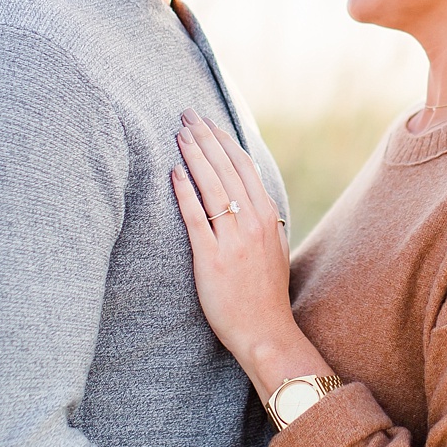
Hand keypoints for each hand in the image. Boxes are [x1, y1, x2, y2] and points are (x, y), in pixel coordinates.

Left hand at [170, 110, 305, 387]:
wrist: (265, 331)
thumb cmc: (265, 293)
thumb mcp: (272, 247)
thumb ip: (261, 219)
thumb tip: (247, 196)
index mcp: (266, 216)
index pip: (244, 167)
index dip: (224, 141)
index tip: (208, 123)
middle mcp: (252, 222)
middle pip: (226, 168)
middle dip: (205, 138)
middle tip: (186, 115)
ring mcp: (232, 239)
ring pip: (212, 186)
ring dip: (194, 156)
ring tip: (178, 134)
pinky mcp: (211, 258)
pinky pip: (196, 218)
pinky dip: (185, 192)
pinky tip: (174, 172)